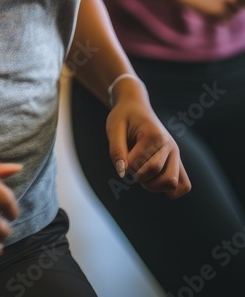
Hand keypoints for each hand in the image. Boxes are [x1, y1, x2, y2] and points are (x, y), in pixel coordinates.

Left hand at [106, 79, 190, 197]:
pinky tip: (154, 179)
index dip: (125, 166)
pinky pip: (183, 186)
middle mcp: (170, 145)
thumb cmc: (123, 117)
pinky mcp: (178, 161)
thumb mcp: (114, 128)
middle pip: (157, 174)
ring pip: (172, 184)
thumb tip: (122, 174)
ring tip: (141, 172)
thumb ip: (116, 150)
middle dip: (138, 176)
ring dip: (152, 185)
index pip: (138, 164)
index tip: (121, 156)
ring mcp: (176, 154)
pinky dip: (168, 190)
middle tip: (131, 165)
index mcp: (155, 135)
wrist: (136, 106)